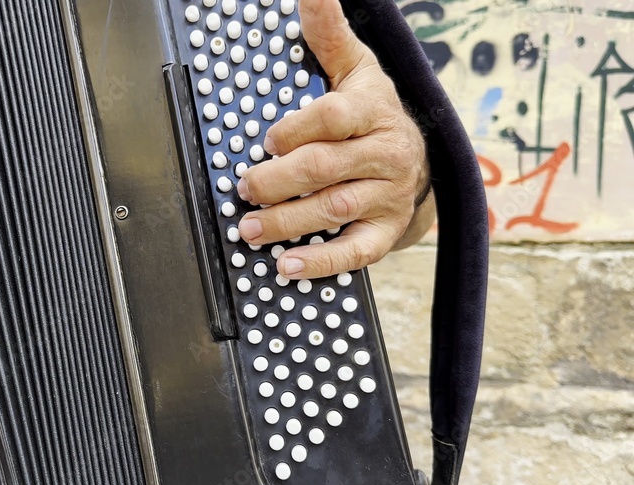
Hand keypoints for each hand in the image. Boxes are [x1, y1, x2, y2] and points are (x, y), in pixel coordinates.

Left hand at [236, 0, 434, 278]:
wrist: (423, 158)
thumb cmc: (372, 110)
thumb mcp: (355, 68)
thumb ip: (328, 34)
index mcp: (373, 109)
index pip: (334, 116)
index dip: (296, 129)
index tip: (267, 140)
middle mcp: (384, 153)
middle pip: (325, 167)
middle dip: (278, 180)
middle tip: (244, 188)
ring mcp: (386, 195)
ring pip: (334, 208)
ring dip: (287, 221)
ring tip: (250, 229)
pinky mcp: (385, 231)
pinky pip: (356, 251)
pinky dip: (321, 263)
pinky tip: (287, 266)